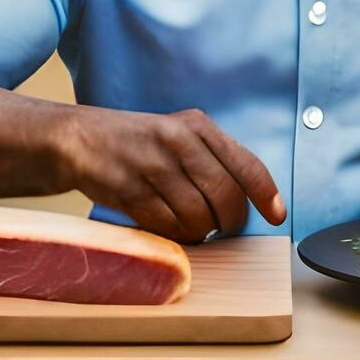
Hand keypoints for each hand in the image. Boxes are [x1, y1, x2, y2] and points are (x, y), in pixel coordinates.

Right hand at [53, 104, 286, 242]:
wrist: (81, 139)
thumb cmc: (138, 140)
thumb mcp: (179, 133)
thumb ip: (212, 156)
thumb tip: (249, 197)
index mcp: (197, 125)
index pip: (246, 163)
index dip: (266, 194)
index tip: (278, 216)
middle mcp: (178, 142)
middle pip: (225, 196)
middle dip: (230, 220)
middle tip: (223, 227)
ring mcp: (153, 166)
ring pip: (198, 216)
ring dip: (202, 231)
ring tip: (195, 227)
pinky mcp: (131, 190)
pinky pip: (169, 226)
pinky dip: (177, 234)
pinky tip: (173, 227)